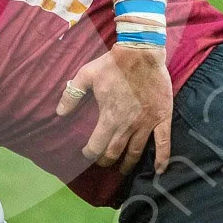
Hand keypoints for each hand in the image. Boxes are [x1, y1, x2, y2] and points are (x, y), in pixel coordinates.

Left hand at [57, 45, 172, 172]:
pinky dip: (162, 158)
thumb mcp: (86, 75)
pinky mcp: (162, 117)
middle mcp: (127, 125)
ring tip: (123, 170)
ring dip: (128, 163)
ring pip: (136, 151)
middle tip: (103, 162)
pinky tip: (159, 170)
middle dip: (107, 160)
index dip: (89, 154)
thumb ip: (72, 94)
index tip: (86, 154)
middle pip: (115, 152)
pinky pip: (163, 142)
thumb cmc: (113, 64)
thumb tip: (59, 112)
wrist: (141, 52)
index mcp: (109, 117)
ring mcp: (146, 123)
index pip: (96, 145)